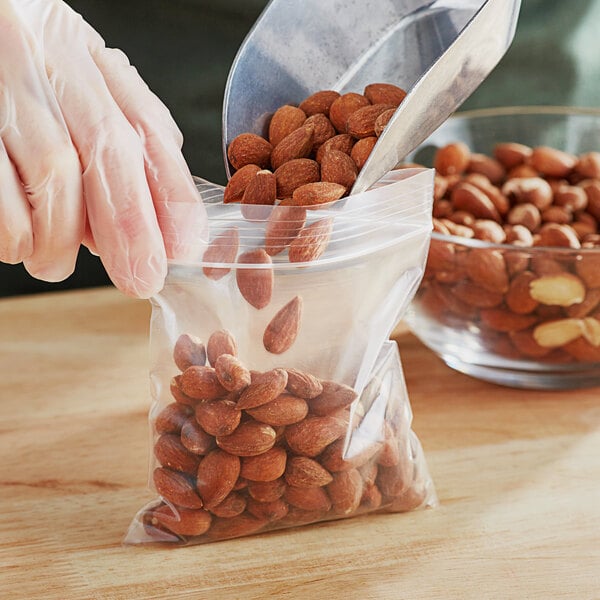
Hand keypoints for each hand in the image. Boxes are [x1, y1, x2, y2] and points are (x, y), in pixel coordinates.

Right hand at [0, 0, 206, 296]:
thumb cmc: (20, 76)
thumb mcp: (75, 85)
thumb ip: (119, 134)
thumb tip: (157, 211)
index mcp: (83, 53)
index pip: (146, 124)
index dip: (172, 190)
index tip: (186, 243)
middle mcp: (46, 59)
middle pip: (107, 147)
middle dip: (131, 225)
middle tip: (141, 278)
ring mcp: (0, 83)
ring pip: (54, 170)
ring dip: (62, 237)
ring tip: (55, 265)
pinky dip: (14, 230)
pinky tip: (19, 244)